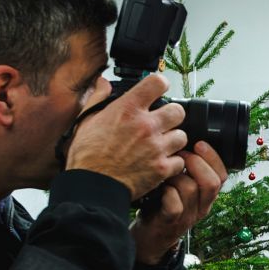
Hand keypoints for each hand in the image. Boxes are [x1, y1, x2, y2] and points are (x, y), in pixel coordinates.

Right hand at [63, 72, 187, 199]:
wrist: (92, 186)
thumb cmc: (87, 156)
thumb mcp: (87, 120)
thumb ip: (99, 98)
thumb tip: (103, 82)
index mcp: (127, 109)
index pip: (157, 82)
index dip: (160, 84)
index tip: (159, 89)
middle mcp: (145, 125)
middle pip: (178, 111)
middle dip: (172, 117)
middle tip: (163, 124)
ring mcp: (156, 147)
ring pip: (182, 136)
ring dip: (173, 141)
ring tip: (161, 146)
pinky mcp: (162, 168)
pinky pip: (180, 161)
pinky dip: (173, 164)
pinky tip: (160, 164)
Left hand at [131, 143, 228, 263]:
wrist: (150, 238)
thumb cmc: (162, 206)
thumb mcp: (180, 187)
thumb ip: (187, 171)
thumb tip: (185, 141)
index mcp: (207, 196)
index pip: (222, 175)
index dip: (213, 157)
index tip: (199, 144)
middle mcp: (202, 206)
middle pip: (212, 182)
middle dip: (196, 163)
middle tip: (181, 155)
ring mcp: (188, 216)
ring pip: (191, 189)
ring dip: (176, 176)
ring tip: (166, 172)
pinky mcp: (171, 222)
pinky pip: (175, 205)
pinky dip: (166, 193)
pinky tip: (159, 189)